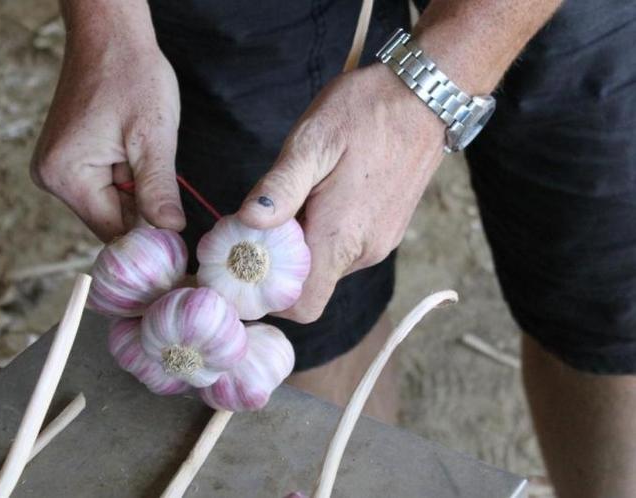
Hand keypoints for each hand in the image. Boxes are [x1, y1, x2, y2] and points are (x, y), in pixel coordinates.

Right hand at [31, 8, 183, 241]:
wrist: (110, 36)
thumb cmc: (131, 76)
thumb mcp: (153, 136)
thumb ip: (158, 189)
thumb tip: (171, 231)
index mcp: (66, 176)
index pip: (113, 231)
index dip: (148, 232)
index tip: (176, 223)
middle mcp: (51, 178)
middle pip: (110, 220)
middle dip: (141, 204)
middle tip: (155, 164)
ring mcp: (56, 169)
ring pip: (110, 204)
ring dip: (134, 188)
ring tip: (139, 147)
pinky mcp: (66, 160)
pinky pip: (103, 186)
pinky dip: (125, 176)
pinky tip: (128, 146)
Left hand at [237, 64, 445, 322]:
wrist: (425, 96)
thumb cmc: (365, 112)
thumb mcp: (312, 141)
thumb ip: (280, 187)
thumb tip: (248, 222)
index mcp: (341, 236)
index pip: (302, 305)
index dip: (268, 297)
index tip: (244, 264)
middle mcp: (363, 251)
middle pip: (309, 287)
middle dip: (277, 264)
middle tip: (258, 223)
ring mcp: (378, 243)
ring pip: (325, 267)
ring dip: (300, 247)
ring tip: (292, 202)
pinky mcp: (386, 231)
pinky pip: (344, 249)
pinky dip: (322, 236)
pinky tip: (317, 199)